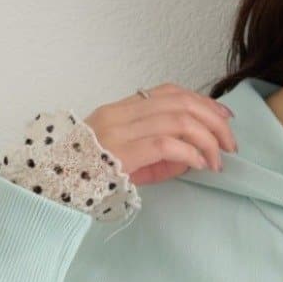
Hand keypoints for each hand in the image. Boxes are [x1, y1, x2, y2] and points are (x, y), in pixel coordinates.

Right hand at [83, 84, 237, 187]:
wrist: (52, 189)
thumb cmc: (89, 176)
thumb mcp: (130, 160)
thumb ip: (162, 154)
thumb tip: (197, 155)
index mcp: (121, 109)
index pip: (170, 92)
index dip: (203, 101)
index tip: (225, 117)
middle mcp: (121, 113)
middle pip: (181, 102)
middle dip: (213, 121)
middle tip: (230, 144)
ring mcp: (119, 130)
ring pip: (178, 120)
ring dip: (207, 140)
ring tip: (218, 160)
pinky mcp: (121, 151)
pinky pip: (165, 143)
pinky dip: (189, 152)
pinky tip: (199, 164)